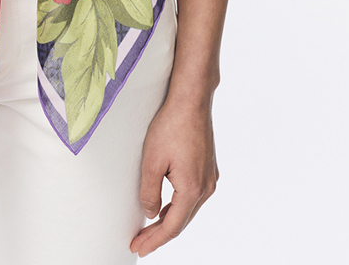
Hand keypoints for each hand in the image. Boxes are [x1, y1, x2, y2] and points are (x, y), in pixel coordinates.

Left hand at [130, 95, 218, 257]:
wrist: (191, 100)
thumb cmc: (170, 126)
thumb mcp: (152, 161)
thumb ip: (150, 192)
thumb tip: (151, 213)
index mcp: (192, 189)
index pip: (172, 227)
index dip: (154, 241)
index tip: (138, 248)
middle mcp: (206, 187)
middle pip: (181, 221)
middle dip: (159, 234)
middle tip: (139, 243)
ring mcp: (210, 178)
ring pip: (188, 209)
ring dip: (169, 220)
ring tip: (148, 230)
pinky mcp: (208, 168)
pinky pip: (192, 196)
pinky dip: (177, 206)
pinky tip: (165, 207)